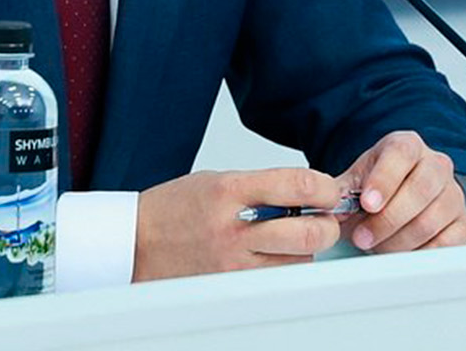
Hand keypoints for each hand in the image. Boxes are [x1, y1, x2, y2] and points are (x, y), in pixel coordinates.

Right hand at [134, 168, 343, 280]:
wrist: (137, 242)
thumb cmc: (175, 209)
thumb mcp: (218, 181)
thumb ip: (261, 186)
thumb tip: (306, 193)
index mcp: (231, 190)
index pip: (299, 185)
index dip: (325, 189)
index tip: (328, 191)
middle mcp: (235, 228)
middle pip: (309, 231)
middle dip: (327, 225)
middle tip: (323, 219)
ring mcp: (234, 261)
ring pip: (299, 260)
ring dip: (304, 248)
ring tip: (286, 237)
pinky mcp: (233, 284)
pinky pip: (277, 278)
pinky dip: (283, 267)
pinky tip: (269, 255)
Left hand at [334, 131, 465, 253]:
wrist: (405, 190)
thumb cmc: (379, 184)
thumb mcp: (356, 179)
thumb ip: (340, 191)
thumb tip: (327, 208)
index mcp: (407, 146)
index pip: (400, 155)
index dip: (383, 180)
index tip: (367, 203)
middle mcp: (436, 165)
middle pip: (420, 190)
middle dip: (387, 219)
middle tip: (362, 237)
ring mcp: (452, 194)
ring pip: (431, 220)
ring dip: (399, 240)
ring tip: (375, 247)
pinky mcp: (461, 223)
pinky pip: (447, 243)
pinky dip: (420, 253)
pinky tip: (400, 253)